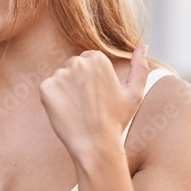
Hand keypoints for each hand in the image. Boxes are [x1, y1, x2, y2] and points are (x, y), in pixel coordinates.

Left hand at [39, 45, 149, 160]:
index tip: (98, 95)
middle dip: (78, 81)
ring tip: (78, 109)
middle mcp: (77, 62)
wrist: (95, 144)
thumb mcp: (135, 93)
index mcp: (98, 59)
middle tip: (88, 104)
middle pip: (73, 66)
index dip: (93, 79)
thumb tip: (144, 46)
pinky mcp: (45, 88)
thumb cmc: (116, 121)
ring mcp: (60, 74)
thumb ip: (140, 67)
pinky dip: (53, 100)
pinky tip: (66, 112)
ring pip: (60, 78)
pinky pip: (48, 89)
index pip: (89, 60)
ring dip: (66, 90)